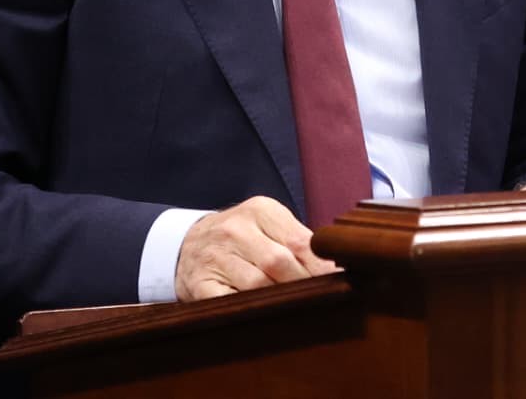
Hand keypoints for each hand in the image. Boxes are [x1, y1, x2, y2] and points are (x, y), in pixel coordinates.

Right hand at [174, 195, 337, 300]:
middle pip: (279, 263)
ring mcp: (215, 258)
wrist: (186, 244)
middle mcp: (235, 230)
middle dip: (303, 286)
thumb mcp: (268, 225)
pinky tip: (266, 316)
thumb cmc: (241, 237)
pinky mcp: (200, 285)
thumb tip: (338, 270)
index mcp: (259, 210)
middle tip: (321, 301)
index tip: (340, 284)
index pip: (300, 241)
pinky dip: (251, 312)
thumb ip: (300, 242)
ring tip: (297, 310)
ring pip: (257, 286)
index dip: (322, 268)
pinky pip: (231, 303)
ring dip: (280, 301)